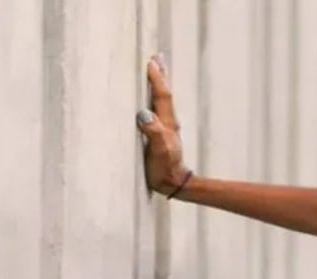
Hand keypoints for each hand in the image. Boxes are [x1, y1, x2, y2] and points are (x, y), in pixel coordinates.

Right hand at [135, 55, 191, 195]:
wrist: (172, 184)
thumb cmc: (164, 169)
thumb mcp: (158, 151)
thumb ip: (153, 133)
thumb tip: (144, 114)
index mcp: (167, 123)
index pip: (162, 96)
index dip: (156, 79)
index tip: (150, 63)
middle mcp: (168, 122)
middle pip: (164, 94)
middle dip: (160, 76)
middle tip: (157, 57)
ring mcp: (165, 128)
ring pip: (161, 100)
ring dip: (158, 84)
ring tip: (156, 70)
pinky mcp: (160, 134)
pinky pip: (157, 109)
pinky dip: (154, 97)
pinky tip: (150, 99)